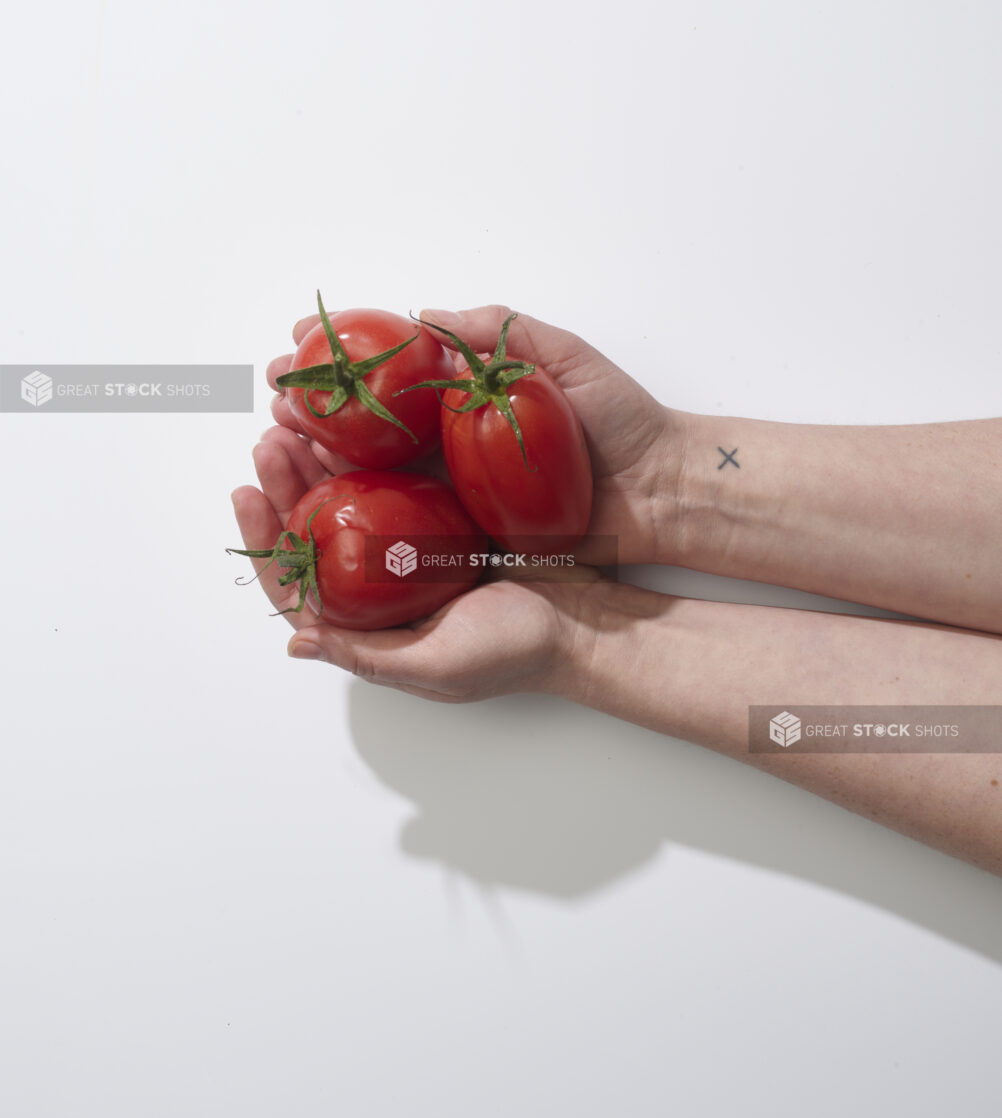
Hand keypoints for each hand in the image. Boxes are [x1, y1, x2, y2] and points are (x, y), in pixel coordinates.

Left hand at [231, 425, 604, 699]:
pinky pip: (397, 485)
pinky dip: (373, 457)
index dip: (265, 542)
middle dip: (286, 487)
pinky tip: (357, 430)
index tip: (247, 495)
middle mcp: (382, 587)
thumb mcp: (436, 665)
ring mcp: (411, 551)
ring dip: (320, 465)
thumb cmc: (514, 652)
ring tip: (297, 424)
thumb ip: (367, 655)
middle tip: (271, 442)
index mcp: (370, 625)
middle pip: (316, 534)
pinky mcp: (443, 522)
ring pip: (349, 503)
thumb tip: (297, 641)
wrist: (585, 622)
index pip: (298, 585)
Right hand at [267, 304, 686, 563]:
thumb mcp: (567, 358)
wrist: (663, 493)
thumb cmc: (623, 421)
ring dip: (322, 466)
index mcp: (470, 403)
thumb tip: (427, 313)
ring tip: (280, 450)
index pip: (389, 382)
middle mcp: (456, 448)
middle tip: (273, 409)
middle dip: (314, 420)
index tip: (295, 353)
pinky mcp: (474, 537)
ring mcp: (461, 494)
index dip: (340, 369)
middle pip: (370, 434)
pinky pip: (411, 529)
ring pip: (378, 480)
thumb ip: (504, 331)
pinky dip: (365, 518)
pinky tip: (322, 506)